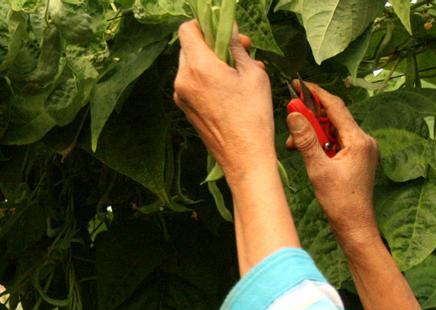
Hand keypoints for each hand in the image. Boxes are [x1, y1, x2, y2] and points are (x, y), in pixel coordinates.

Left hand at [173, 21, 274, 185]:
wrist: (245, 159)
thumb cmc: (253, 117)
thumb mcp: (254, 74)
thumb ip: (238, 48)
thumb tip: (232, 33)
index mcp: (198, 67)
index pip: (188, 29)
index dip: (205, 24)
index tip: (223, 30)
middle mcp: (183, 80)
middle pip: (189, 47)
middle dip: (211, 43)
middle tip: (237, 50)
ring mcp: (181, 97)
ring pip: (190, 65)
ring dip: (210, 62)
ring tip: (236, 72)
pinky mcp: (185, 110)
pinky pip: (192, 84)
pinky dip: (206, 79)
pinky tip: (229, 89)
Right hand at [285, 82, 379, 245]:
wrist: (355, 226)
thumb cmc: (340, 202)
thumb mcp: (318, 169)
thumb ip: (306, 140)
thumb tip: (294, 115)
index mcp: (358, 140)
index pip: (335, 107)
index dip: (316, 94)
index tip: (299, 85)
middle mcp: (364, 141)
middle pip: (335, 117)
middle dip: (311, 116)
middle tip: (291, 114)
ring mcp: (363, 150)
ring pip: (334, 130)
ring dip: (314, 132)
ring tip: (294, 142)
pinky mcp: (358, 158)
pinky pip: (338, 142)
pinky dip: (322, 143)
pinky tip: (307, 150)